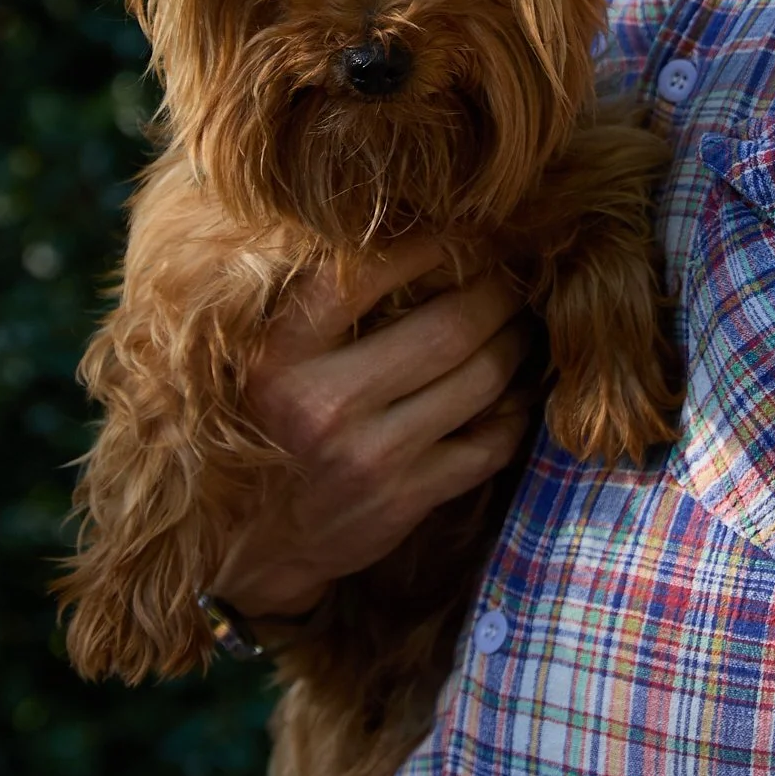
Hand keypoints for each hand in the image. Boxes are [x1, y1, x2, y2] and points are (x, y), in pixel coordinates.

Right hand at [212, 239, 528, 619]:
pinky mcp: (407, 500)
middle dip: (496, 294)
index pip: (367, 273)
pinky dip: (515, 411)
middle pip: (449, 327)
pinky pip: (492, 441)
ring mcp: (370, 457)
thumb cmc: (273, 429)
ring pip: (482, 379)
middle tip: (510, 279)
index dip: (431, 243)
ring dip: (515, 345)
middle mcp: (323, 404)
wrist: (256, 544)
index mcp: (281, 356)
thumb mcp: (273, 364)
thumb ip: (327, 309)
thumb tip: (417, 237)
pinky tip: (515, 393)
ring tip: (518, 327)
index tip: (461, 232)